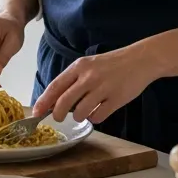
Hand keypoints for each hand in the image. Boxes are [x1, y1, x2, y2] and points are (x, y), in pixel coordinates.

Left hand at [32, 47, 155, 124]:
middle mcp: (89, 77)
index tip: (36, 112)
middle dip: (57, 114)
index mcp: (80, 67)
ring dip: (80, 116)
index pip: (55, 86)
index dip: (43, 101)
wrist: (141, 60)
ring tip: (86, 110)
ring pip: (80, 112)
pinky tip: (99, 110)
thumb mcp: (89, 65)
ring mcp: (103, 88)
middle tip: (58, 118)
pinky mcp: (116, 99)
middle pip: (64, 102)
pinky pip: (98, 116)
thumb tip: (54, 100)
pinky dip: (95, 118)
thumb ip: (73, 80)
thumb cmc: (112, 64)